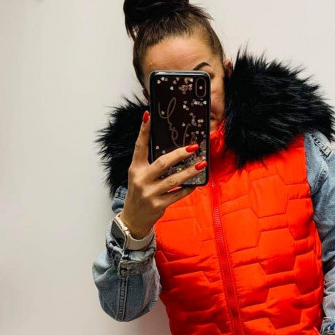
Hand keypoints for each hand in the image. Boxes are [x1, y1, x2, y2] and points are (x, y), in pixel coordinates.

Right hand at [121, 110, 206, 237]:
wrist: (133, 219)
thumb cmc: (139, 193)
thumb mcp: (138, 176)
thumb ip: (150, 164)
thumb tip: (172, 150)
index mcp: (135, 169)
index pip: (139, 146)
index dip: (143, 131)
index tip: (148, 115)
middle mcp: (141, 180)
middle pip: (162, 163)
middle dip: (179, 154)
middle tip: (194, 147)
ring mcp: (150, 193)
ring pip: (174, 180)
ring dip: (190, 171)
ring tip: (202, 164)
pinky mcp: (158, 205)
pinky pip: (177, 194)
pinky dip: (187, 188)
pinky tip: (195, 183)